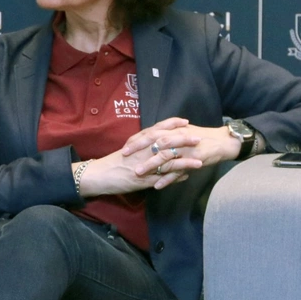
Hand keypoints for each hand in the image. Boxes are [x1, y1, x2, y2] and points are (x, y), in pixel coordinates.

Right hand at [79, 118, 203, 194]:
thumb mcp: (128, 151)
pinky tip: (188, 175)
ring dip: (185, 159)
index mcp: (138, 142)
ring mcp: (144, 164)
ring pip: (167, 159)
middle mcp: (142, 151)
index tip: (185, 121)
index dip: (172, 124)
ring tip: (200, 158)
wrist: (99, 175)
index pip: (157, 129)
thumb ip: (141, 147)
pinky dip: (176, 175)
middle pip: (166, 142)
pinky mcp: (144, 178)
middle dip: (183, 139)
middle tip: (198, 136)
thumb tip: (155, 144)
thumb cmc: (112, 163)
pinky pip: (163, 177)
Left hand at [121, 120, 242, 177]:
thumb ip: (167, 135)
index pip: (152, 132)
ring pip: (165, 156)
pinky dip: (168, 179)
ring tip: (138, 173)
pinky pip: (179, 170)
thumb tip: (149, 138)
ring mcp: (186, 149)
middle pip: (155, 142)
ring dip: (151, 165)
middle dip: (139, 149)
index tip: (124, 147)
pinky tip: (157, 186)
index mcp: (174, 130)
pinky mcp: (194, 159)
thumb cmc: (201, 137)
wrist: (223, 142)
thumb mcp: (183, 132)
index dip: (137, 139)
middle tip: (125, 157)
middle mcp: (179, 137)